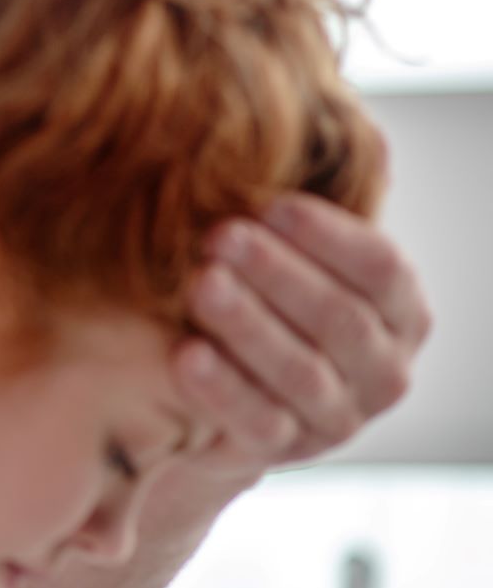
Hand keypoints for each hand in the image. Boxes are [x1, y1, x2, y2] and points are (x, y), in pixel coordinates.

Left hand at [173, 192, 431, 480]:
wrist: (227, 397)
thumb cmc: (266, 301)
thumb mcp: (296, 260)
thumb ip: (308, 219)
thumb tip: (343, 136)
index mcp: (401, 313)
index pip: (381, 268)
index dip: (329, 234)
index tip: (270, 203)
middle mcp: (384, 370)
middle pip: (340, 318)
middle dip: (278, 273)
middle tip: (220, 236)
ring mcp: (340, 418)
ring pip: (302, 371)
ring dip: (249, 325)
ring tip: (201, 285)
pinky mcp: (288, 452)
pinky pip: (259, 422)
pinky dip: (222, 387)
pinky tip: (185, 353)